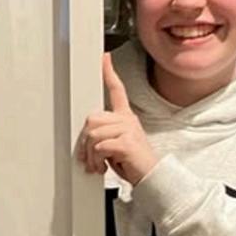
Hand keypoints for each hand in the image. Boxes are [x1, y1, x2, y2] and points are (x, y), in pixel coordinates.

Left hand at [77, 53, 158, 183]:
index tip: (104, 57)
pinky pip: (100, 146)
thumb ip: (102, 135)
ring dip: (91, 154)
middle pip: (92, 119)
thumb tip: (84, 139)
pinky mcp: (127, 142)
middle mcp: (127, 120)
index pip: (117, 89)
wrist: (151, 178)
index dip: (109, 72)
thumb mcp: (115, 144)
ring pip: (93, 134)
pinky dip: (97, 160)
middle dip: (85, 143)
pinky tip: (105, 167)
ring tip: (99, 164)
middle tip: (91, 158)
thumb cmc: (132, 163)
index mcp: (125, 118)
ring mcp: (128, 129)